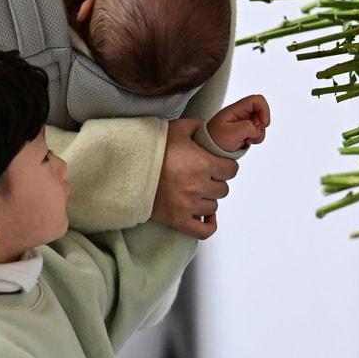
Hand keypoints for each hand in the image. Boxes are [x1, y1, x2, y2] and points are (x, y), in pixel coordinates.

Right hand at [151, 118, 237, 238]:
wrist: (127, 170)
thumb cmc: (152, 149)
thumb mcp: (176, 129)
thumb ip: (196, 126)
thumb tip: (207, 126)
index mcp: (203, 164)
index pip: (231, 170)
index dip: (226, 167)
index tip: (218, 165)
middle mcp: (199, 186)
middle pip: (222, 189)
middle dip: (215, 182)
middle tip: (203, 177)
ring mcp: (189, 205)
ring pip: (213, 207)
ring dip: (208, 199)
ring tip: (197, 192)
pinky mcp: (178, 220)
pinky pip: (204, 231)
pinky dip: (208, 224)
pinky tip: (205, 216)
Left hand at [206, 94, 270, 152]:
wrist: (209, 150)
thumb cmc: (215, 139)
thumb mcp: (231, 133)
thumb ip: (248, 127)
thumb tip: (257, 128)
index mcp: (236, 109)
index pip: (257, 100)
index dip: (264, 109)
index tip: (262, 122)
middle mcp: (242, 114)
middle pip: (262, 111)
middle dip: (262, 124)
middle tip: (252, 133)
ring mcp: (245, 122)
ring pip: (261, 124)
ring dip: (258, 133)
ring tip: (246, 139)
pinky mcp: (246, 131)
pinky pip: (258, 132)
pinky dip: (256, 138)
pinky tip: (246, 141)